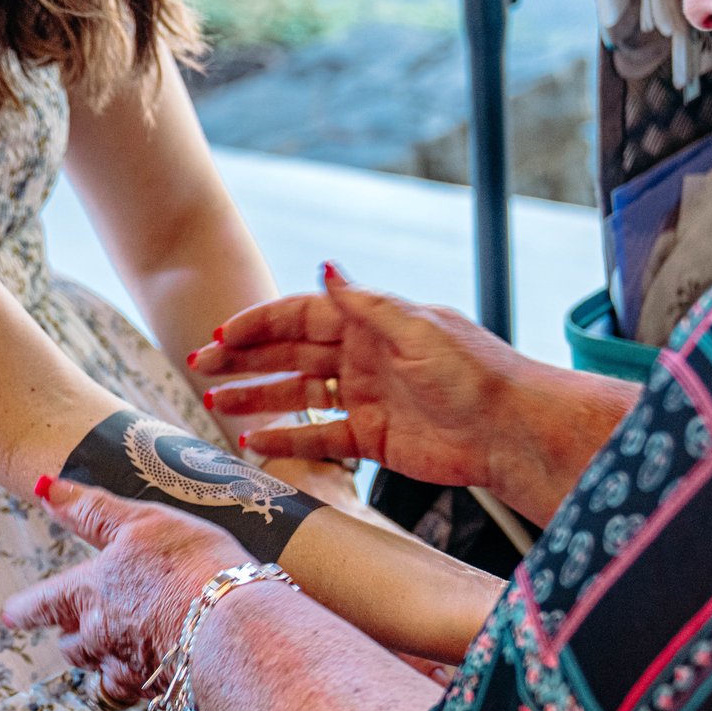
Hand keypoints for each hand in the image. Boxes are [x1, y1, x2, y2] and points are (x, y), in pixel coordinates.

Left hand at [1, 477, 248, 704]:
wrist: (234, 631)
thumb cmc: (191, 567)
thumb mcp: (141, 523)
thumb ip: (92, 510)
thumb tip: (45, 488)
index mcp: (89, 593)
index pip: (44, 603)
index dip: (26, 609)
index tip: (12, 616)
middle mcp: (100, 637)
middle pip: (72, 646)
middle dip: (73, 637)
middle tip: (79, 630)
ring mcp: (128, 670)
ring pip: (102, 673)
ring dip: (104, 662)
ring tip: (122, 649)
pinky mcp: (160, 693)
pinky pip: (137, 695)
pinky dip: (140, 685)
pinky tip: (159, 673)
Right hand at [187, 266, 521, 491]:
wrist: (511, 430)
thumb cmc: (476, 373)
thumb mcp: (418, 330)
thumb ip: (366, 305)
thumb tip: (324, 268)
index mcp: (371, 324)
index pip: (300, 317)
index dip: (258, 325)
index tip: (220, 337)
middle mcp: (362, 357)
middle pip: (289, 354)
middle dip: (244, 360)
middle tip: (200, 368)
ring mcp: (365, 398)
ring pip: (298, 394)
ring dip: (256, 397)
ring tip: (213, 403)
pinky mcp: (372, 439)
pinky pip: (319, 437)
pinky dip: (287, 440)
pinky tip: (254, 442)